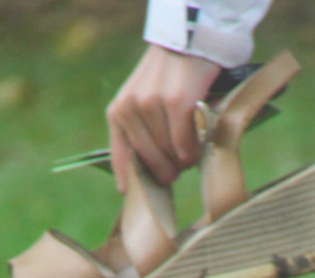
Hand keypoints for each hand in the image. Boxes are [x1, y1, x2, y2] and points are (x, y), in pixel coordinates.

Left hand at [106, 47, 220, 192]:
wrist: (187, 42)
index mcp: (117, 111)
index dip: (131, 183)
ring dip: (183, 161)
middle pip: (152, 164)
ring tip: (189, 149)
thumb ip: (140, 132)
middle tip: (180, 167)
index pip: (122, 159)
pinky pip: (185, 147)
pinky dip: (193, 151)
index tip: (135, 198)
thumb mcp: (142, 102)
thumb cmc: (167, 78)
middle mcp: (130, 108)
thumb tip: (154, 176)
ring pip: (170, 156)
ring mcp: (151, 105)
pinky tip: (197, 144)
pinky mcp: (175, 103)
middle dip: (168, 171)